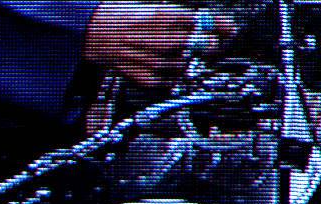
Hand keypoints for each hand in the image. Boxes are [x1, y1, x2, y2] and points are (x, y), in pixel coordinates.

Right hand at [84, 1, 235, 87]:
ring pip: (184, 63)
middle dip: (207, 43)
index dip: (217, 25)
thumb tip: (199, 21)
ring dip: (187, 59)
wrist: (91, 33)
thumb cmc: (119, 15)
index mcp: (158, 14)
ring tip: (177, 53)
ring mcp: (151, 61)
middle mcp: (157, 38)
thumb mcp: (147, 5)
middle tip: (211, 43)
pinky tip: (166, 66)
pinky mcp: (145, 77)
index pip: (197, 20)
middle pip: (195, 44)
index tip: (228, 28)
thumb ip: (174, 14)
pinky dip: (172, 74)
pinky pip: (169, 80)